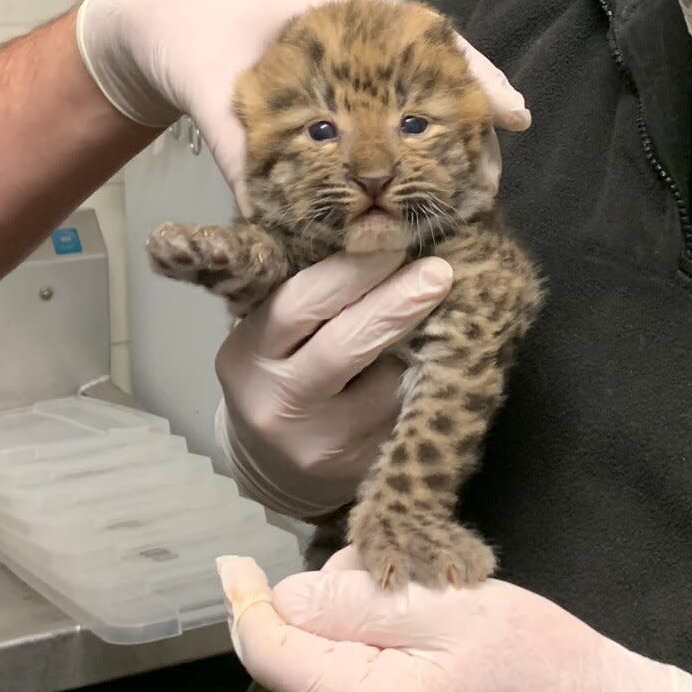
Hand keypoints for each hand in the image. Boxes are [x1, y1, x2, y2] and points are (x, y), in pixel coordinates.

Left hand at [75, 0, 530, 201]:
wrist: (149, 34)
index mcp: (341, 18)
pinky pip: (372, 134)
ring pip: (408, 111)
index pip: (428, 41)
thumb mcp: (211, 82)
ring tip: (471, 192)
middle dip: (468, 127)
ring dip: (439, 149)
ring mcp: (343, 80)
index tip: (513, 114)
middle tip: (494, 177)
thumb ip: (236, 142)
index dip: (476, 78)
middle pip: (432, 82)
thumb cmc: (185, 33)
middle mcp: (353, 48)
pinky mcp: (324, 112)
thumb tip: (261, 211)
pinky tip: (415, 195)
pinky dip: (396, 162)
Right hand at [215, 252, 452, 517]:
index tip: (392, 239)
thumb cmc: (279, 372)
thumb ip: (303, 285)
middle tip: (439, 273)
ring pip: (387, 384)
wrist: (271, 463)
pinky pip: (405, 414)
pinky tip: (440, 362)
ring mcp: (321, 443)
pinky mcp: (361, 468)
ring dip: (420, 346)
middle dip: (395, 305)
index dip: (349, 272)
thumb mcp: (268, 331)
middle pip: (344, 348)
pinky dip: (427, 383)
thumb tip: (353, 222)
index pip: (297, 305)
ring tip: (444, 315)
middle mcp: (279, 403)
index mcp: (247, 355)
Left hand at [216, 548, 691, 691]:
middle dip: (338, 598)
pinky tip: (429, 634)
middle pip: (305, 648)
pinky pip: (356, 681)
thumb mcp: (447, 605)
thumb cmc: (535, 655)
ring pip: (331, 660)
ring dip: (363, 619)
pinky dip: (378, 645)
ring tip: (432, 606)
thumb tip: (278, 597)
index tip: (232, 562)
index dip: (246, 603)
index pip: (272, 653)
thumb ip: (354, 603)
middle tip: (409, 575)